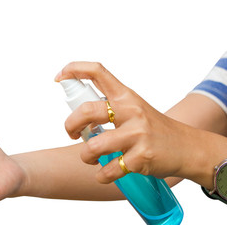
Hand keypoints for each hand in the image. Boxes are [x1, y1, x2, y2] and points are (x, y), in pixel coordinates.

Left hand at [55, 62, 220, 187]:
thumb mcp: (134, 109)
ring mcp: (137, 134)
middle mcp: (131, 110)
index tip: (59, 77)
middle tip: (72, 133)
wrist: (186, 148)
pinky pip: (108, 170)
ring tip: (91, 157)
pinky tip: (105, 172)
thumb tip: (78, 115)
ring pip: (93, 146)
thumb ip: (110, 107)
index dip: (74, 69)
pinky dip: (102, 175)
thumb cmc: (153, 128)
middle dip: (70, 125)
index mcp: (126, 95)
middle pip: (86, 110)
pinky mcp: (141, 157)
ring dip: (85, 156)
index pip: (97, 71)